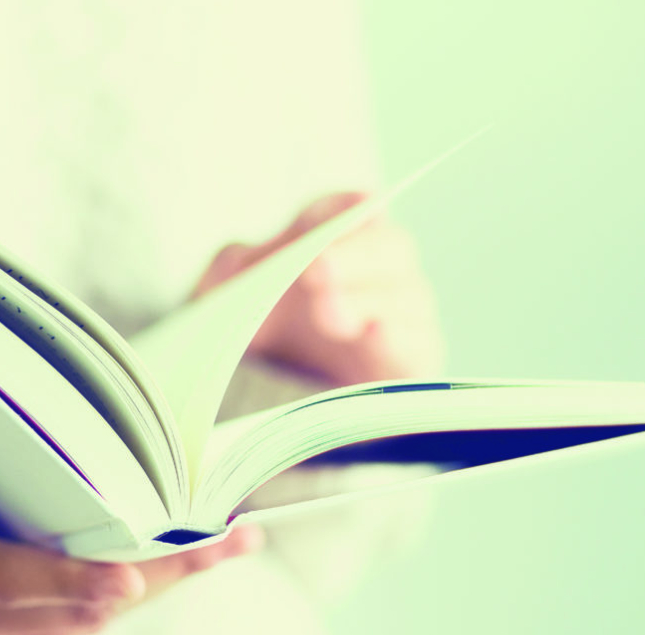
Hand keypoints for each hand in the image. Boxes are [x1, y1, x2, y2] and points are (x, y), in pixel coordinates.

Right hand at [0, 400, 264, 634]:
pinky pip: (89, 615)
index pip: (3, 578)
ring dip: (165, 580)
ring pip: (95, 613)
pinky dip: (139, 586)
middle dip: (157, 574)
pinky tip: (189, 554)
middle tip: (229, 539)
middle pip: (77, 603)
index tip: (128, 579)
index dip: (63, 582)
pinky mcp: (18, 631)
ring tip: (233, 538)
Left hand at [192, 192, 445, 385]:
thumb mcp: (225, 297)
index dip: (340, 213)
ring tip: (328, 309)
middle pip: (391, 247)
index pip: (352, 211)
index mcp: (333, 245)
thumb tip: (264, 255)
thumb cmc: (247, 338)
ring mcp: (399, 321)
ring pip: (408, 295)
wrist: (255, 412)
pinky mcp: (410, 367)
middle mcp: (376, 277)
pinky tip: (374, 332)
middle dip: (355, 255)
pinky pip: (419, 348)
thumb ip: (239, 267)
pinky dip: (399, 338)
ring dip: (370, 298)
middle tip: (318, 269)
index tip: (321, 219)